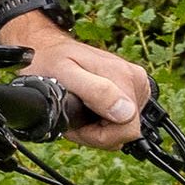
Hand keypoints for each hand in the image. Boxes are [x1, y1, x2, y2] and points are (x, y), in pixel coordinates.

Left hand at [0, 11, 153, 151]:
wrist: (48, 48)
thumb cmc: (50, 60)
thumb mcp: (64, 73)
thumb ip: (96, 92)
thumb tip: (125, 111)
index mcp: (124, 77)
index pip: (127, 129)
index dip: (98, 136)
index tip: (75, 124)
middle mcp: (135, 79)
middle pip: (127, 130)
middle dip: (97, 132)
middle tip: (73, 117)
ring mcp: (135, 84)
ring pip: (125, 127)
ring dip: (100, 127)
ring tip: (78, 111)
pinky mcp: (131, 88)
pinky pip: (123, 119)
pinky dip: (104, 121)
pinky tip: (87, 109)